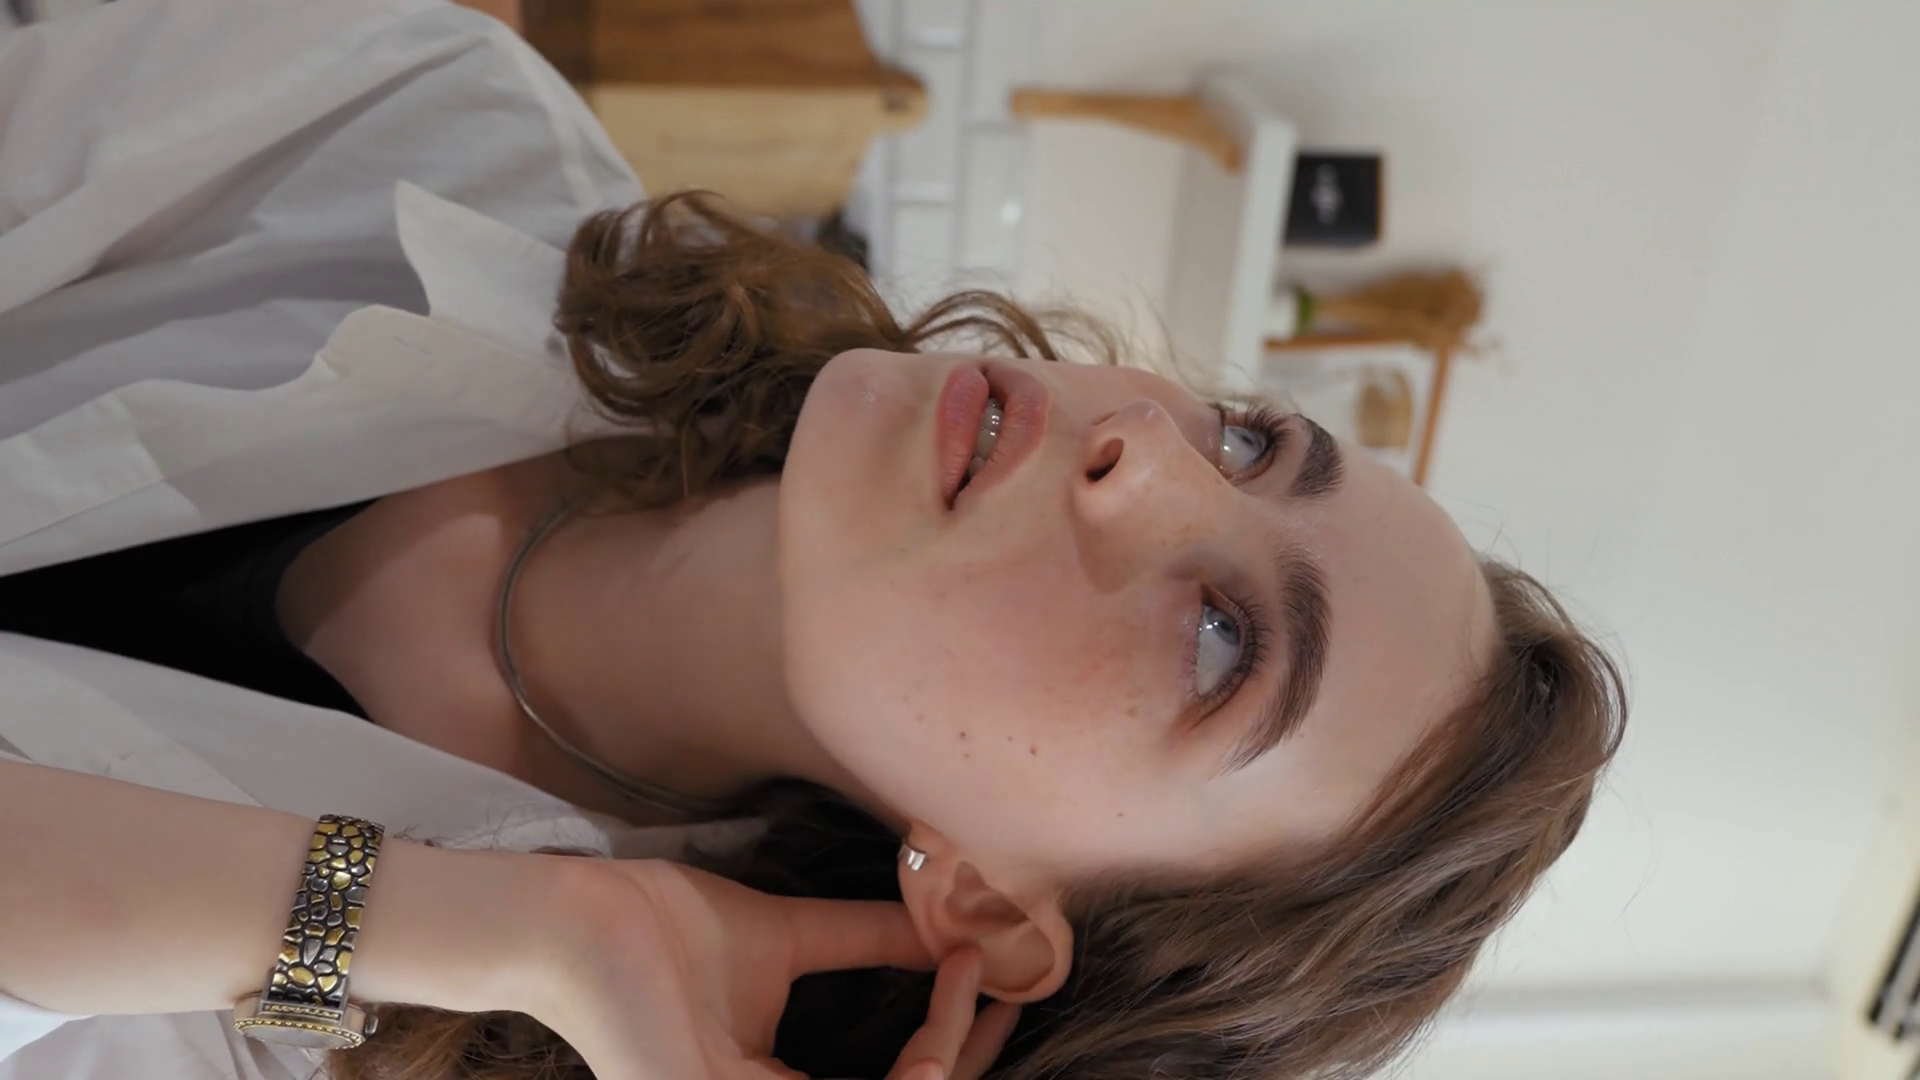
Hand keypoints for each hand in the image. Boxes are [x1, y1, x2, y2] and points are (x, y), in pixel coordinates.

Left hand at [516, 858, 1017, 1079]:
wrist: (583, 914)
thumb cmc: (668, 930)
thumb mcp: (791, 938)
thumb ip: (866, 942)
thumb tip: (946, 924)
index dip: (950, 1044)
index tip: (990, 979)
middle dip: (960, 1057)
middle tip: (999, 993)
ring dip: (939, 1069)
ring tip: (962, 995)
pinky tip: (929, 1053)